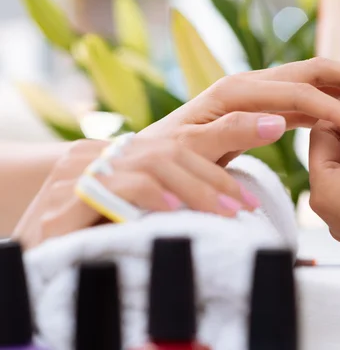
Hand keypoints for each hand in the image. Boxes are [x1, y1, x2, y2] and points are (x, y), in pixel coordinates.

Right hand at [13, 137, 260, 248]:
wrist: (28, 258)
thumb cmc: (86, 240)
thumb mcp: (132, 214)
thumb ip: (165, 199)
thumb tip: (220, 205)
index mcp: (120, 155)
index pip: (178, 145)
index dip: (219, 163)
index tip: (248, 193)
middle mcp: (100, 154)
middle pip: (172, 149)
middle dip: (216, 178)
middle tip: (246, 206)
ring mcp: (82, 171)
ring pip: (155, 162)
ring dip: (198, 189)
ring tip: (227, 213)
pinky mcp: (68, 196)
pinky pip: (122, 185)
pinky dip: (154, 196)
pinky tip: (175, 211)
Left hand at [140, 57, 339, 164]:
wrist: (152, 158)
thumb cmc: (170, 156)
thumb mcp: (194, 147)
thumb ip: (233, 131)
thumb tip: (276, 120)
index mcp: (238, 91)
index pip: (301, 93)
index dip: (337, 108)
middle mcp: (250, 84)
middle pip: (314, 71)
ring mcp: (258, 93)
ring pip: (313, 80)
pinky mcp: (262, 106)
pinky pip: (304, 98)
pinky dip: (330, 101)